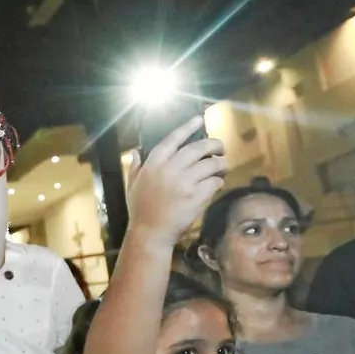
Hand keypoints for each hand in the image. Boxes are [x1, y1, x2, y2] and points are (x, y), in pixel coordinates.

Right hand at [125, 118, 226, 243]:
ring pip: (212, 164)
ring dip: (221, 164)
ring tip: (222, 168)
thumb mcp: (133, 186)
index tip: (199, 119)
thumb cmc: (140, 210)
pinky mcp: (197, 196)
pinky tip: (216, 185)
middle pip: (199, 148)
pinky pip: (215, 182)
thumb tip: (135, 152)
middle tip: (220, 148)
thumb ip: (135, 167)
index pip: (174, 138)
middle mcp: (170, 169)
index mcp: (153, 164)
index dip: (188, 127)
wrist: (150, 234)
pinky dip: (219, 182)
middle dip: (214, 145)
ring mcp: (184, 183)